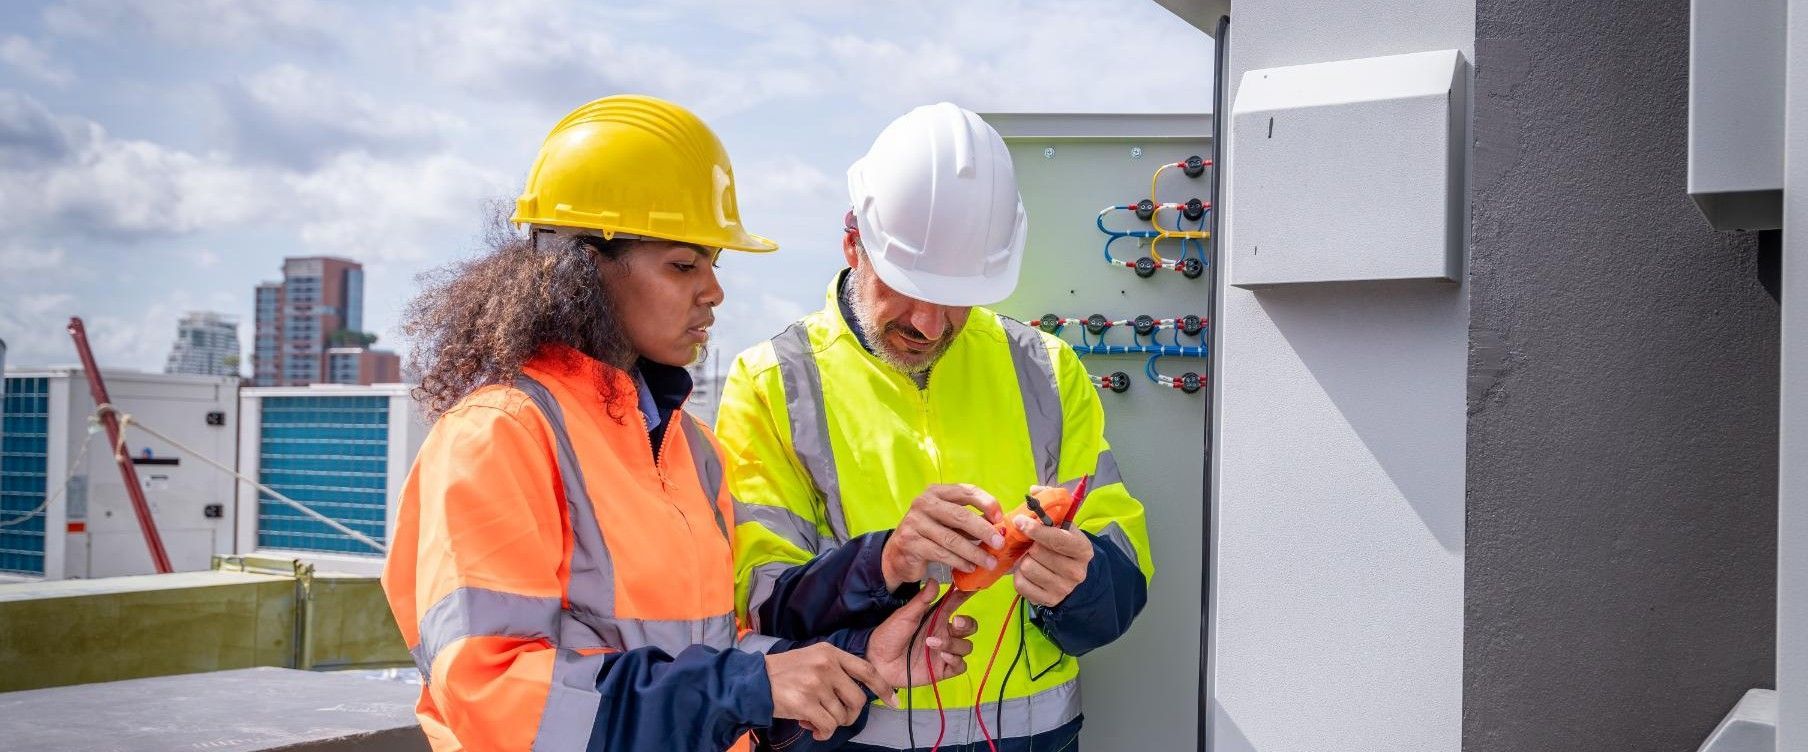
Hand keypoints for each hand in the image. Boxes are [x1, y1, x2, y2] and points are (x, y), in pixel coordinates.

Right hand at [765, 643, 895, 740]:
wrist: (753, 681)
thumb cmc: (784, 672)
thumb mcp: (812, 657)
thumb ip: (836, 669)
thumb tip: (859, 692)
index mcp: (830, 652)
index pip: (866, 670)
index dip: (883, 688)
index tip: (894, 701)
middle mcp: (826, 665)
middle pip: (858, 699)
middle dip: (851, 715)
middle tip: (837, 717)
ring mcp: (816, 684)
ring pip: (842, 716)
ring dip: (831, 724)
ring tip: (815, 720)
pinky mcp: (805, 703)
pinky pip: (828, 726)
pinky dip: (822, 733)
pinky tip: (811, 728)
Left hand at [867, 580, 977, 687]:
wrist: (877, 661)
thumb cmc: (889, 635)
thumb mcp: (904, 615)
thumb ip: (921, 601)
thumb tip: (934, 581)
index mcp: (936, 617)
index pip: (957, 603)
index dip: (966, 595)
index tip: (972, 588)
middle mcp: (943, 633)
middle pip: (969, 628)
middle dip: (967, 624)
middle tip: (956, 622)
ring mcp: (944, 651)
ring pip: (965, 646)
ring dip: (953, 643)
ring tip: (932, 643)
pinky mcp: (942, 669)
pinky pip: (960, 665)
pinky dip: (955, 660)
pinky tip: (943, 656)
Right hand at [882, 484, 1004, 590]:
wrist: (898, 553)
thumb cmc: (930, 534)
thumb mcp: (949, 522)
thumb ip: (970, 521)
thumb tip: (1000, 527)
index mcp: (936, 492)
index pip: (966, 491)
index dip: (986, 503)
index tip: (1001, 518)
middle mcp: (924, 503)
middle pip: (960, 515)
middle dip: (983, 530)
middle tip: (999, 543)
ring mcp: (915, 522)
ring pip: (952, 539)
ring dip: (974, 552)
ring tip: (990, 562)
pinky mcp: (910, 542)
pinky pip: (941, 553)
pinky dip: (959, 562)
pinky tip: (970, 568)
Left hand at [1010, 512, 1093, 607]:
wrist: (1071, 575)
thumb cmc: (1063, 546)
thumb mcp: (1064, 527)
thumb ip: (1050, 513)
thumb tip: (1032, 496)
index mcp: (1083, 550)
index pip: (1057, 539)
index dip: (1036, 529)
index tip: (1020, 521)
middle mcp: (1076, 572)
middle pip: (1037, 552)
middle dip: (1030, 546)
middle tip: (1033, 546)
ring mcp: (1063, 589)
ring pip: (1027, 567)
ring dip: (1024, 560)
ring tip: (1032, 559)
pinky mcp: (1049, 600)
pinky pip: (1021, 584)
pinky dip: (1019, 576)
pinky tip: (1028, 572)